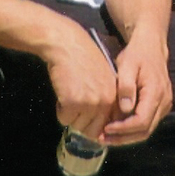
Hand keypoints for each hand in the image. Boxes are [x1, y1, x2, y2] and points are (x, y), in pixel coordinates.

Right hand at [39, 15, 122, 137]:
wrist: (67, 45)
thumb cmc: (83, 59)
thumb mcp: (103, 79)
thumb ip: (105, 100)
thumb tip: (99, 127)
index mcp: (114, 96)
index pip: (109, 125)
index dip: (96, 126)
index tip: (87, 121)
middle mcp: (105, 101)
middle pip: (92, 130)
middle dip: (81, 122)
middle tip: (74, 108)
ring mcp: (90, 103)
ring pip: (77, 126)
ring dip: (69, 115)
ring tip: (69, 95)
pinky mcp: (72, 103)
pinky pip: (64, 119)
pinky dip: (60, 110)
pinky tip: (62, 93)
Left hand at [102, 27, 173, 145]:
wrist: (151, 46)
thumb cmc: (137, 54)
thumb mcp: (127, 65)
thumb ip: (126, 87)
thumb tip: (125, 109)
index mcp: (156, 92)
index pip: (142, 121)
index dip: (123, 129)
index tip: (106, 129)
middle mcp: (164, 102)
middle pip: (145, 130)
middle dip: (123, 138)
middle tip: (103, 139)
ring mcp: (164, 105)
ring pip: (147, 130)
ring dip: (127, 137)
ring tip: (107, 137)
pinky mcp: (161, 106)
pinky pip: (148, 123)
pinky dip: (132, 130)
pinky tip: (117, 127)